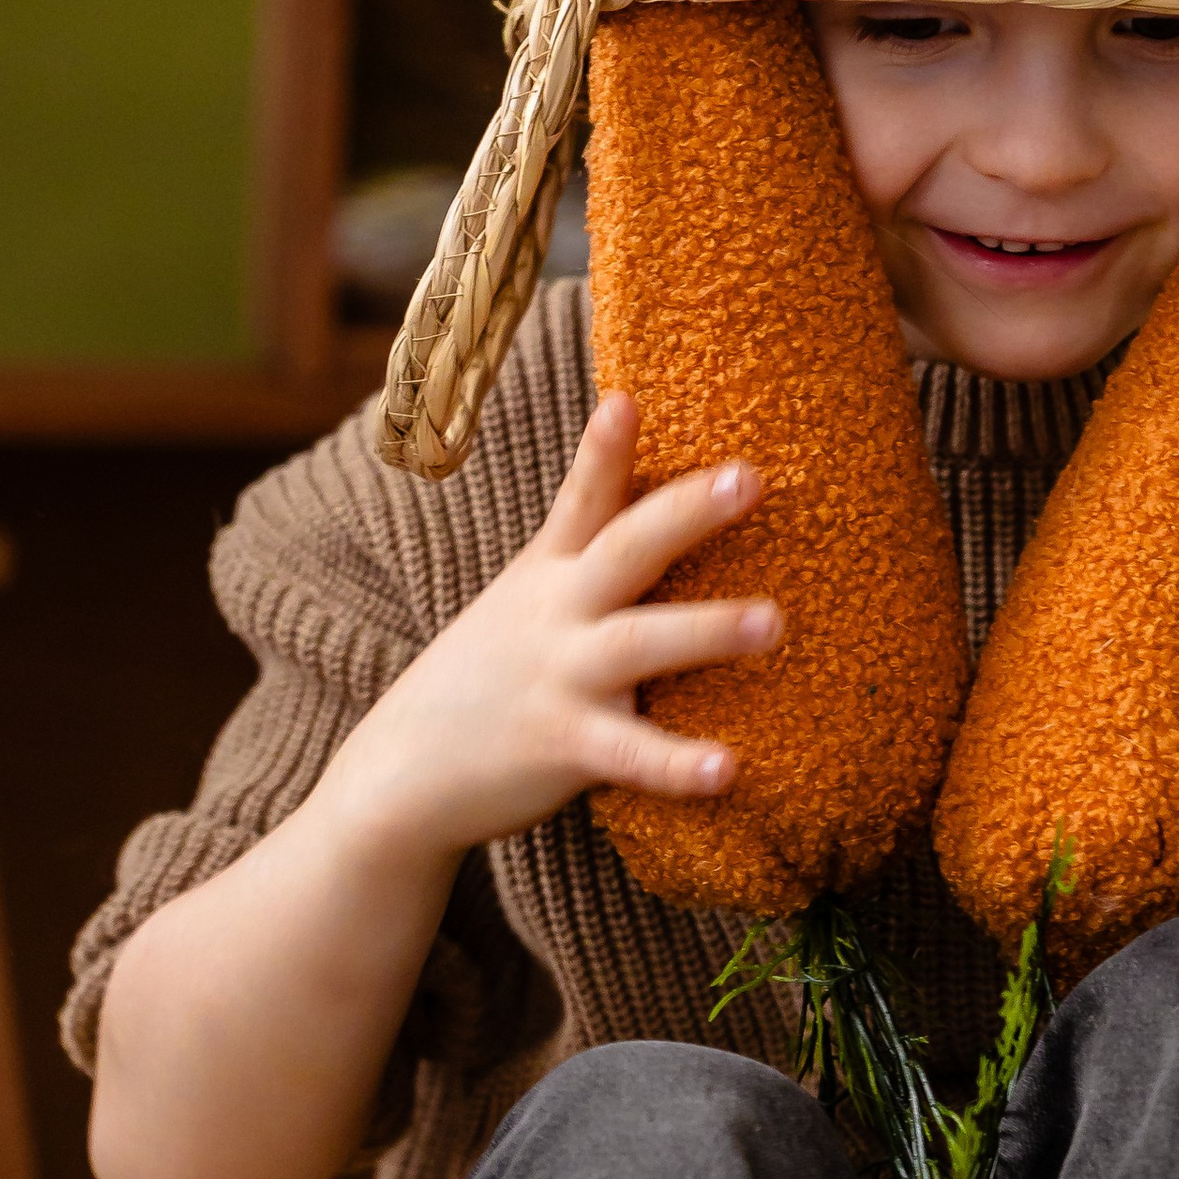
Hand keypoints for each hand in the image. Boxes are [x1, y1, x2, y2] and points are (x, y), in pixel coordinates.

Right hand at [322, 392, 782, 864]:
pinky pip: (631, 755)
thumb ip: (586, 557)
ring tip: (776, 620)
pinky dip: (679, 765)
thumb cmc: (488, 681)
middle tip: (749, 477)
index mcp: (551, 573)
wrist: (402, 778)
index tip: (628, 400)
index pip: (582, 499)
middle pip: (626, 551)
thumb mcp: (527, 603)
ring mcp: (561, 678)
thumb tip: (657, 502)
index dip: (604, 450)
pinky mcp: (565, 747)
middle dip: (685, 513)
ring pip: (640, 644)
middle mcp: (557, 615)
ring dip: (709, 629)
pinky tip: (730, 771)